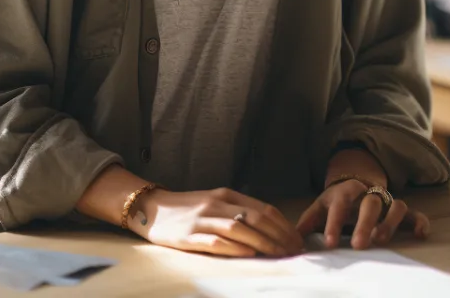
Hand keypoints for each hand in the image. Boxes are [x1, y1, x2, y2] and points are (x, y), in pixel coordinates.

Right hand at [133, 187, 303, 257]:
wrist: (152, 207)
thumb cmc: (188, 208)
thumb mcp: (216, 203)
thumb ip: (238, 211)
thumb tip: (269, 227)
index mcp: (227, 195)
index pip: (264, 209)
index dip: (284, 225)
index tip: (298, 240)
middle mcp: (218, 204)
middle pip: (256, 218)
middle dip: (279, 236)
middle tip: (294, 251)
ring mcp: (203, 219)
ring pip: (239, 228)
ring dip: (263, 242)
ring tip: (279, 255)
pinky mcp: (188, 236)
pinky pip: (214, 241)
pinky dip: (233, 247)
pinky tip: (248, 253)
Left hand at [296, 180, 429, 249]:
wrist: (355, 184)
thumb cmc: (335, 202)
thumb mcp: (319, 207)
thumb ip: (307, 223)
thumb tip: (292, 241)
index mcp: (346, 191)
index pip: (340, 204)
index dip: (333, 224)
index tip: (328, 243)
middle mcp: (368, 193)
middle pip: (369, 203)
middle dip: (364, 223)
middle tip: (357, 244)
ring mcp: (386, 201)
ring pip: (394, 205)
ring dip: (390, 221)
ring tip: (381, 240)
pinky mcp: (399, 210)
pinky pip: (413, 213)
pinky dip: (419, 221)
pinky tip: (421, 234)